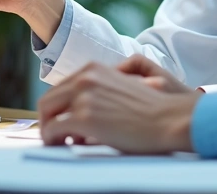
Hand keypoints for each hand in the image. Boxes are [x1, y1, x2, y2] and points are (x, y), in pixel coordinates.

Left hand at [37, 62, 201, 153]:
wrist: (169, 119)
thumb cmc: (151, 110)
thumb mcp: (121, 87)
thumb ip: (99, 90)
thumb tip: (79, 108)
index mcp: (94, 69)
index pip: (61, 87)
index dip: (58, 107)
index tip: (60, 120)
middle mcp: (85, 78)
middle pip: (48, 100)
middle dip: (48, 120)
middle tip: (56, 136)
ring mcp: (83, 97)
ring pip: (46, 115)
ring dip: (50, 131)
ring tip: (62, 143)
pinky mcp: (84, 118)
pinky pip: (52, 131)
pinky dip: (53, 140)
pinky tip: (65, 146)